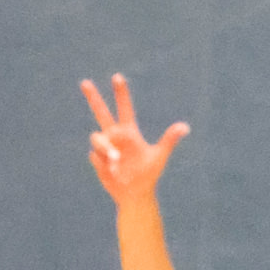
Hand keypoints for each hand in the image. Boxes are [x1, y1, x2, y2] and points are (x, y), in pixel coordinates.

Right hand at [82, 73, 188, 204]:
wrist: (135, 193)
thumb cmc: (149, 174)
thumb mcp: (160, 155)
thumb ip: (169, 139)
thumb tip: (185, 126)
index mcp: (130, 132)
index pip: (124, 108)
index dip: (121, 93)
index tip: (117, 76)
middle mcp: (115, 136)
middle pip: (101, 112)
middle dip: (93, 97)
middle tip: (85, 81)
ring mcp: (105, 147)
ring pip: (96, 137)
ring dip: (105, 148)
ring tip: (117, 161)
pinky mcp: (97, 159)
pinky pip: (96, 155)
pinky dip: (105, 162)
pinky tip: (112, 171)